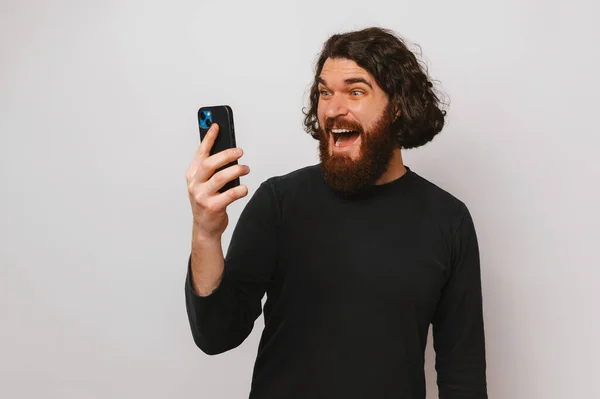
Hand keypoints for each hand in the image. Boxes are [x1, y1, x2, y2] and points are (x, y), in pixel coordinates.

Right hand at [186, 123, 249, 239]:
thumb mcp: (205, 184)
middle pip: (210, 163)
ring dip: (237, 170)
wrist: (205, 228)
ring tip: (245, 168)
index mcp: (192, 175)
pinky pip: (230, 194)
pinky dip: (240, 190)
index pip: (200, 153)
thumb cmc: (207, 203)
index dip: (208, 138)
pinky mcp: (212, 207)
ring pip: (221, 177)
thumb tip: (229, 152)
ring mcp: (202, 196)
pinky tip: (244, 188)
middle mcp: (194, 184)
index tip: (217, 126)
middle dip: (227, 154)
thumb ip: (212, 169)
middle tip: (240, 152)